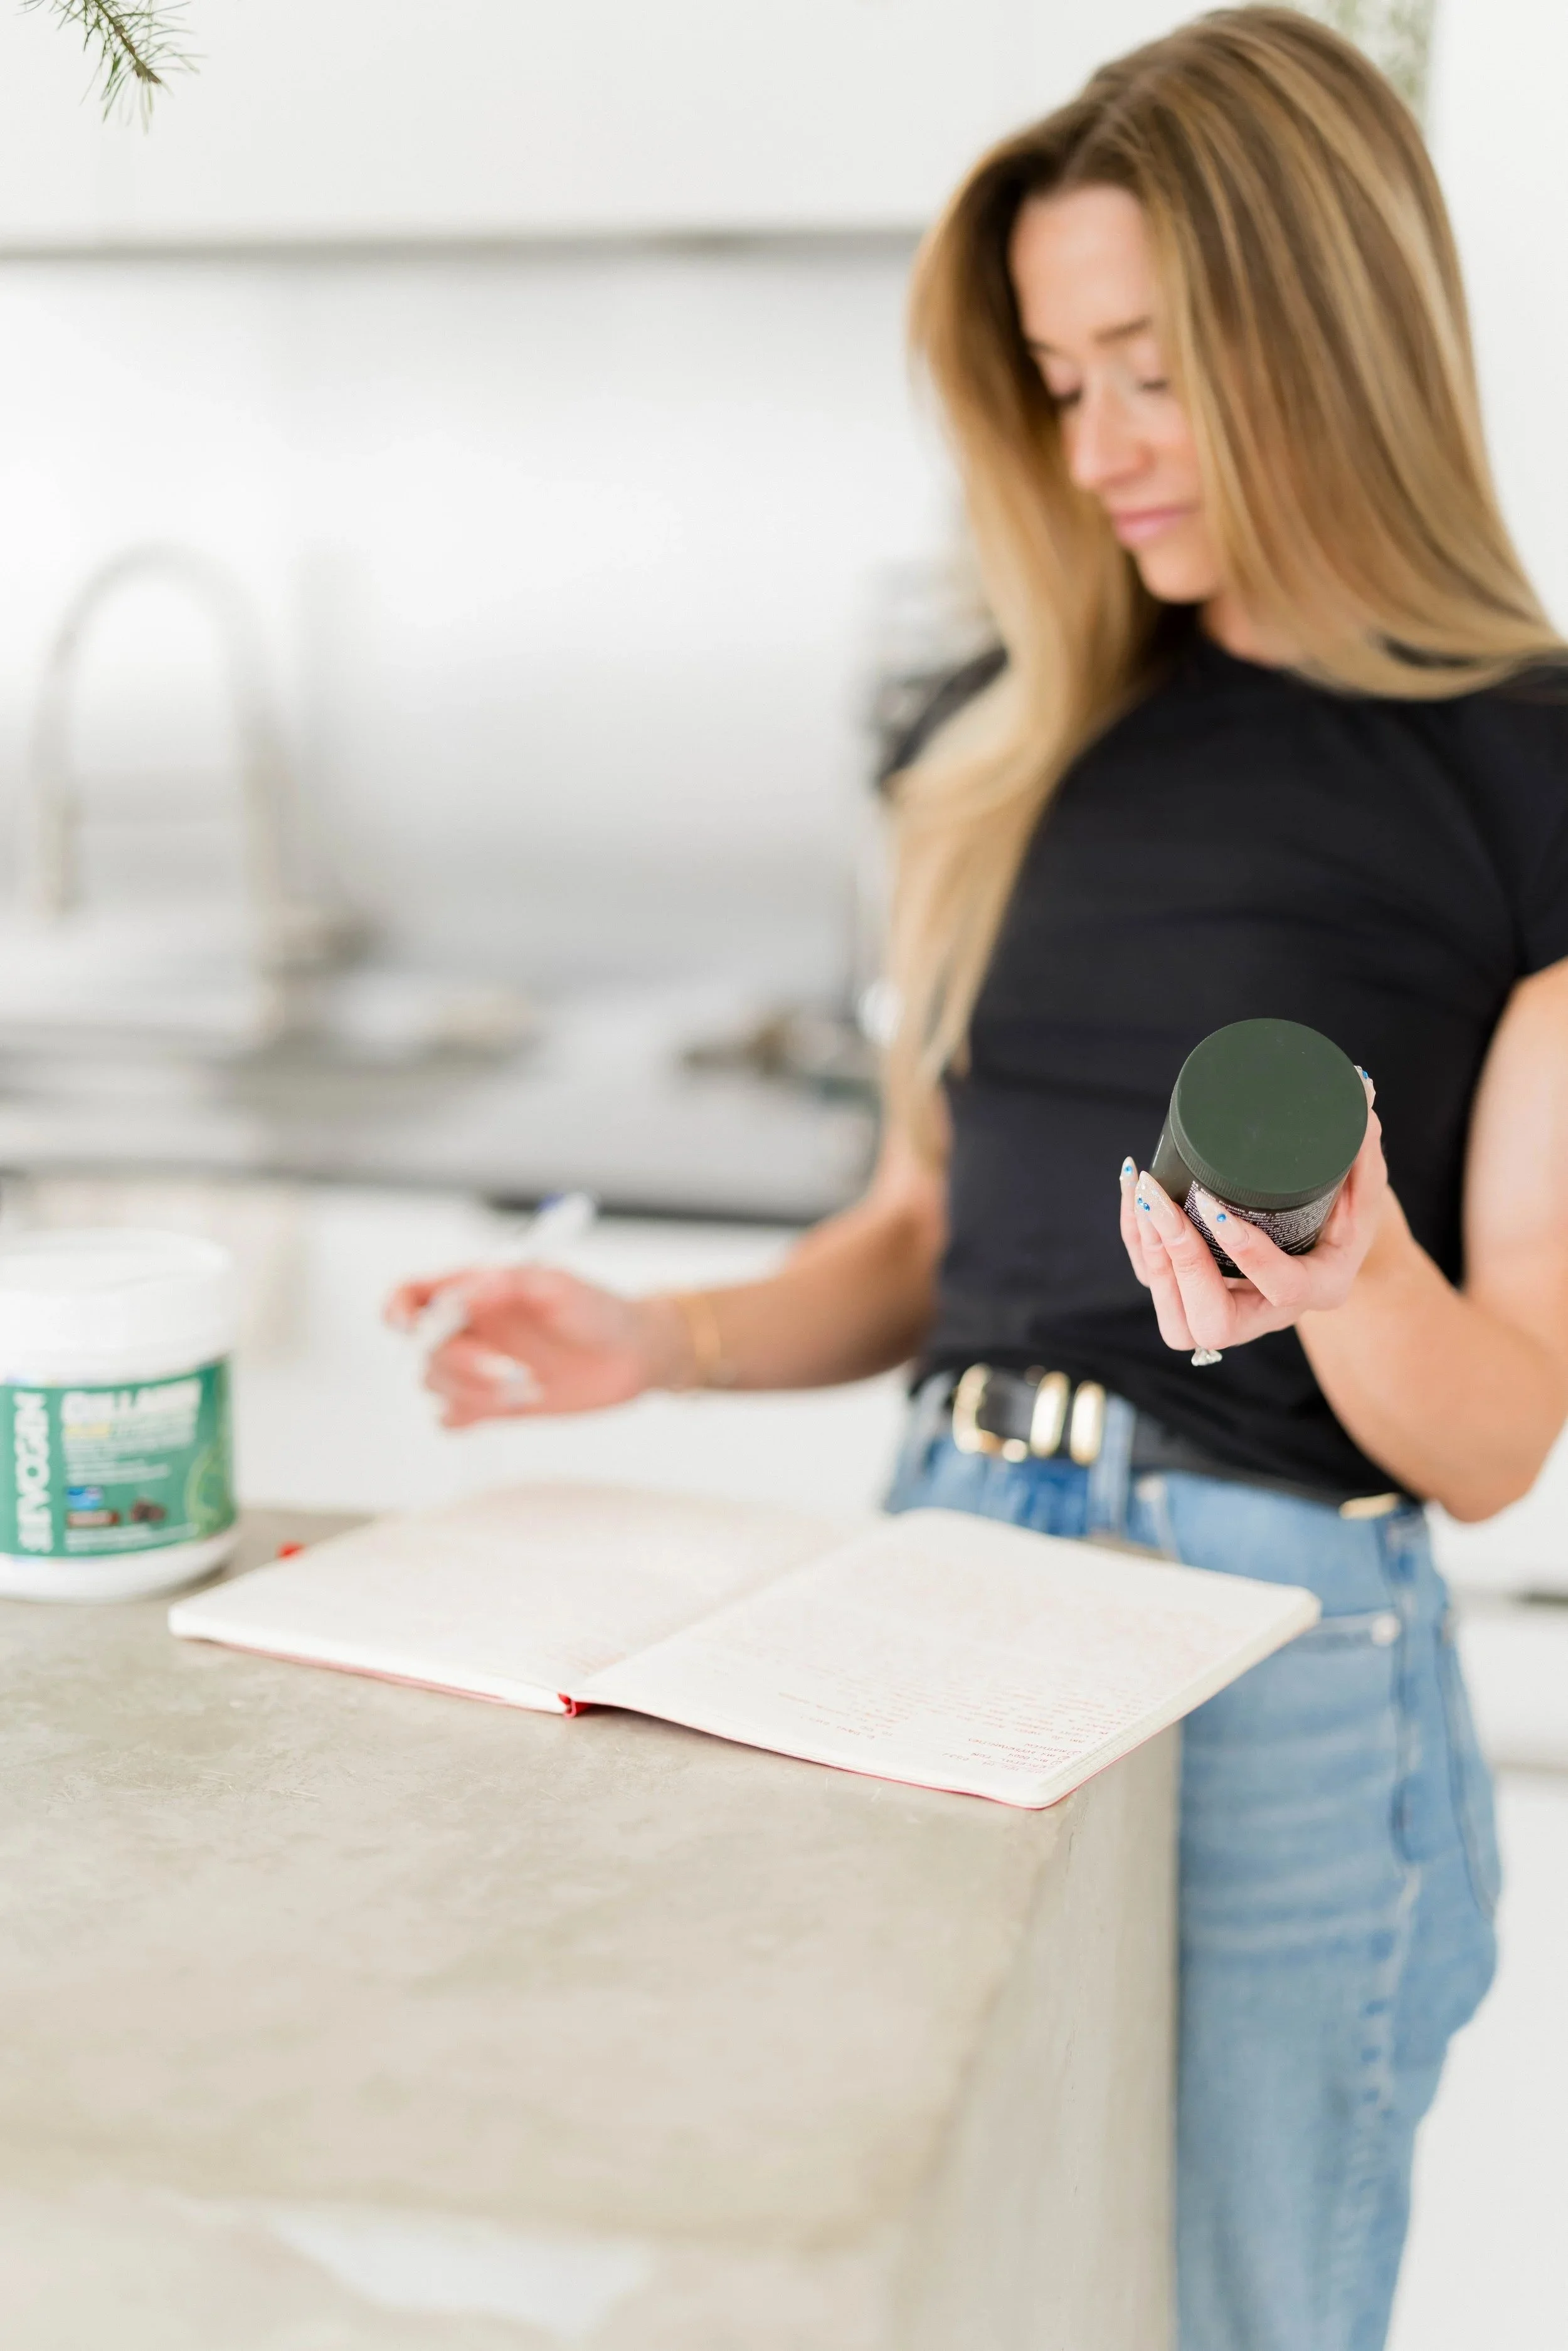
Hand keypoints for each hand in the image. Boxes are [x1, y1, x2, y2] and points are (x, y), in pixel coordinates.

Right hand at [384, 1265, 681, 1428]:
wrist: (633, 1356)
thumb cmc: (598, 1311)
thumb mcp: (558, 1284)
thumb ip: (507, 1283)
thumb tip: (460, 1293)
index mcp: (475, 1290)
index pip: (411, 1295)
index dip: (398, 1310)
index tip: (410, 1328)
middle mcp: (470, 1328)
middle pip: (421, 1349)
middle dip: (458, 1365)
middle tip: (509, 1372)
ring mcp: (477, 1367)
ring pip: (433, 1385)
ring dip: (473, 1392)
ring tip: (527, 1388)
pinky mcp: (490, 1404)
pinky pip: (450, 1419)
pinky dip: (468, 1417)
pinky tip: (509, 1408)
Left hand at [1117, 1079, 1388, 1354]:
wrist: (1321, 1249)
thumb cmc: (1344, 1217)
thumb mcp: (1362, 1189)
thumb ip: (1362, 1146)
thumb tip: (1360, 1086)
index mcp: (1318, 1289)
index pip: (1282, 1287)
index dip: (1247, 1252)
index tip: (1215, 1205)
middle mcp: (1268, 1315)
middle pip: (1212, 1321)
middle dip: (1181, 1261)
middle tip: (1162, 1202)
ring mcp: (1227, 1312)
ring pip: (1173, 1314)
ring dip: (1151, 1252)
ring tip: (1147, 1191)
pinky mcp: (1192, 1299)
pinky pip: (1152, 1280)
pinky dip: (1136, 1238)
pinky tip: (1135, 1192)